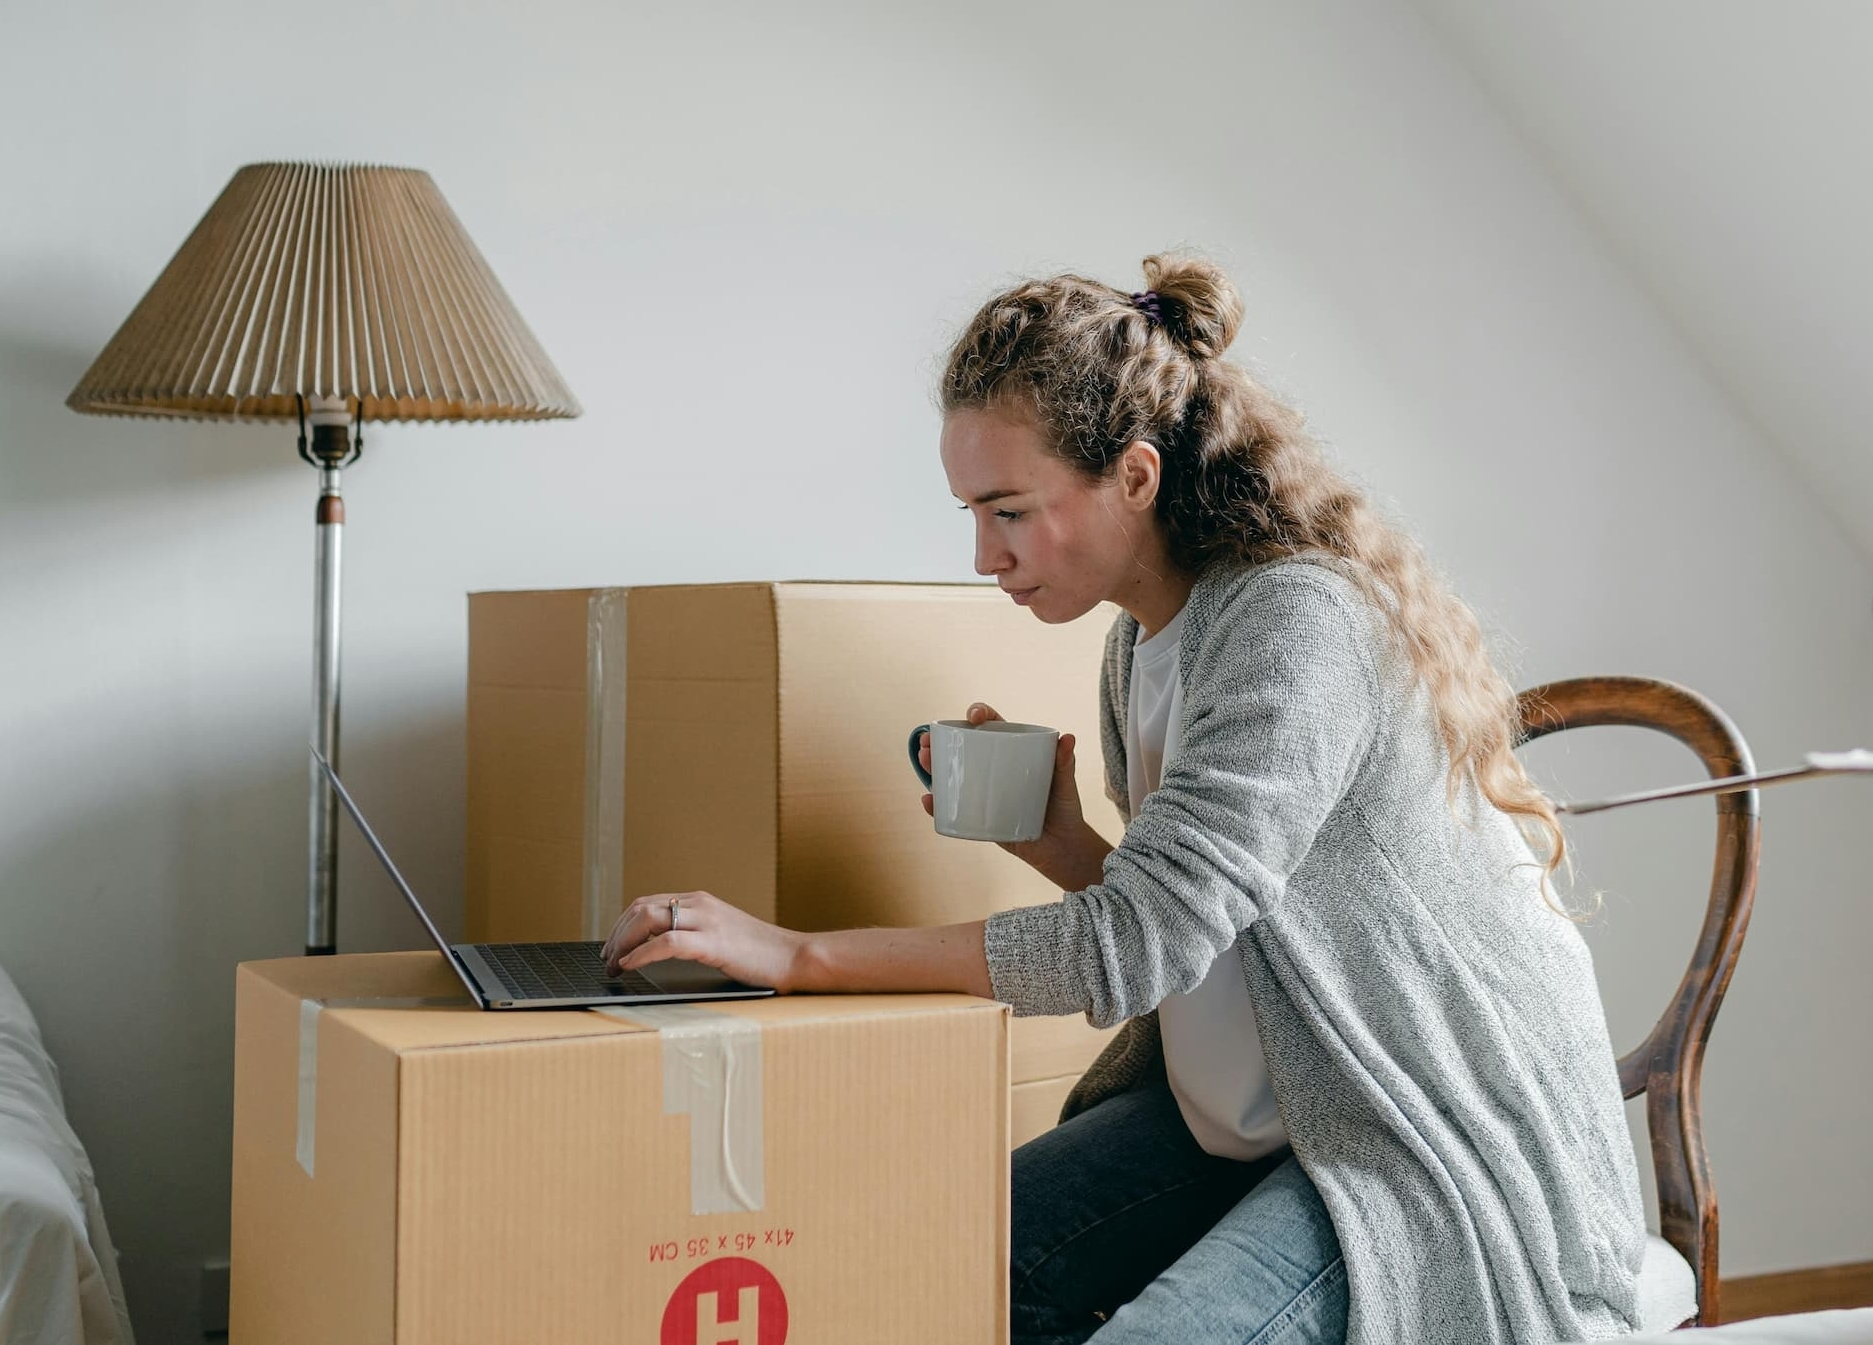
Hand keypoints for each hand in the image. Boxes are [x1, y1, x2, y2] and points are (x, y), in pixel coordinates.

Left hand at [601, 891, 807, 992]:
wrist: (793, 957)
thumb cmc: (760, 953)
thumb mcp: (721, 934)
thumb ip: (694, 933)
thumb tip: (659, 947)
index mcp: (700, 901)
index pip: (647, 903)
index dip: (622, 925)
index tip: (612, 947)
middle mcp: (700, 904)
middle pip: (641, 908)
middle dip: (616, 934)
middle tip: (606, 959)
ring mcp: (707, 921)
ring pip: (649, 919)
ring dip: (623, 943)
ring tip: (614, 965)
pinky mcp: (713, 942)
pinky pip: (666, 943)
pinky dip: (642, 954)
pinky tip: (631, 966)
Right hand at [919, 702, 1110, 890]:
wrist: (1062, 848)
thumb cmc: (1064, 809)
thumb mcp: (1065, 784)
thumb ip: (1066, 763)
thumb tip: (1068, 738)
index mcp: (1013, 752)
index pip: (992, 726)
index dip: (979, 714)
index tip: (974, 717)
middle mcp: (993, 769)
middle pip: (963, 748)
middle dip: (941, 739)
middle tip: (929, 739)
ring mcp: (984, 793)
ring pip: (952, 775)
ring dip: (933, 765)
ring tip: (924, 759)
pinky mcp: (979, 817)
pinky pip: (954, 809)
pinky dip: (938, 805)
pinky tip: (929, 800)